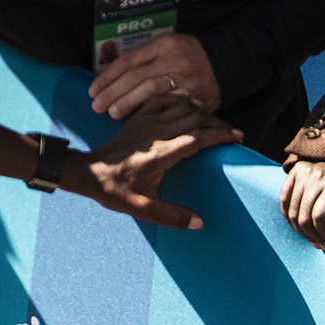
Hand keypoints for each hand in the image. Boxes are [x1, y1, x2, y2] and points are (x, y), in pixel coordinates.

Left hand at [63, 102, 241, 229]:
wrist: (87, 172)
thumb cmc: (115, 191)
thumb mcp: (144, 209)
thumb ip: (173, 217)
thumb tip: (200, 223)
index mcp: (160, 154)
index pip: (197, 138)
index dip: (220, 136)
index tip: (236, 138)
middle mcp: (155, 133)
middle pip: (194, 118)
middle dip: (217, 123)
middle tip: (232, 132)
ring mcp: (145, 122)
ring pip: (180, 106)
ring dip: (201, 112)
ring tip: (215, 123)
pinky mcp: (138, 119)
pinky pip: (163, 101)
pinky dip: (179, 101)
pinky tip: (188, 108)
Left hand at [89, 33, 221, 120]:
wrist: (224, 63)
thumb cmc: (189, 57)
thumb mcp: (166, 48)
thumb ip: (144, 59)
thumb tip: (112, 76)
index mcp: (163, 44)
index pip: (129, 61)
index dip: (108, 76)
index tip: (93, 90)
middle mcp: (173, 59)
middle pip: (136, 76)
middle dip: (114, 92)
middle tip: (97, 106)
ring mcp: (185, 79)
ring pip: (151, 91)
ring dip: (129, 103)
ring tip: (112, 114)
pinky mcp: (195, 97)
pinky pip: (170, 105)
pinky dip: (152, 112)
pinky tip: (139, 119)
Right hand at [280, 158, 324, 250]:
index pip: (320, 217)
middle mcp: (318, 173)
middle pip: (304, 216)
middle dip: (314, 237)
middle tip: (324, 245)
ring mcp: (305, 171)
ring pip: (292, 211)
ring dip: (302, 230)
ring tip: (315, 238)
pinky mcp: (296, 171)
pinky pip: (284, 199)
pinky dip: (290, 217)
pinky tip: (301, 226)